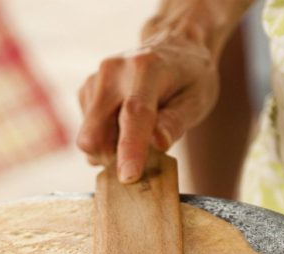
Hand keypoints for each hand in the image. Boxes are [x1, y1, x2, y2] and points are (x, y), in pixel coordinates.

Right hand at [76, 34, 220, 182]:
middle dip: (113, 159)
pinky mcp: (85, 91)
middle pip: (96, 133)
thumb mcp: (198, 99)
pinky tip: (125, 126)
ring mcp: (95, 80)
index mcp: (147, 68)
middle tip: (142, 162)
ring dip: (111, 150)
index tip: (129, 177)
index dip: (130, 148)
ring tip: (139, 136)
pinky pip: (88, 131)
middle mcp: (113, 71)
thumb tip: (158, 143)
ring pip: (88, 137)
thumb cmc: (190, 77)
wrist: (173, 46)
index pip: (134, 113)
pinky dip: (106, 139)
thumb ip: (176, 122)